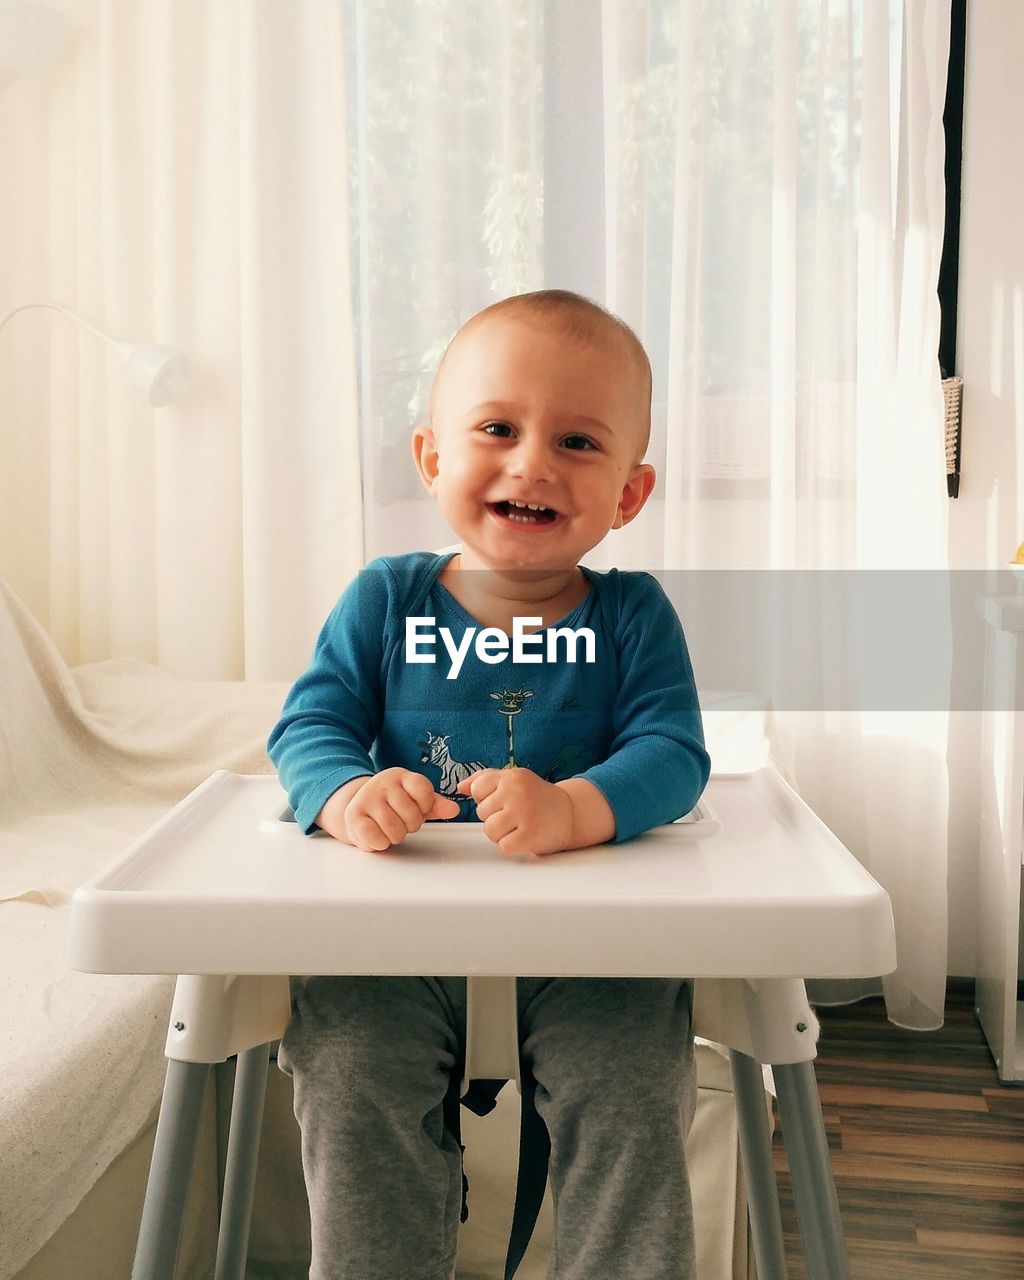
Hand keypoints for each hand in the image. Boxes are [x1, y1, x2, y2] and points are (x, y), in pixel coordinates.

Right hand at [317, 769, 459, 851]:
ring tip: (389, 827)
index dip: (425, 807)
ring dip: (396, 836)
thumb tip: (454, 809)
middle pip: (411, 815)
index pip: (424, 792)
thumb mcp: (417, 801)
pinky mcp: (354, 816)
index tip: (419, 808)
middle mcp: (382, 783)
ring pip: (395, 830)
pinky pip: (377, 839)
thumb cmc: (393, 806)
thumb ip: (436, 805)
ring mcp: (366, 798)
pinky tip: (377, 834)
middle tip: (401, 820)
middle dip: (410, 825)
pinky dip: (381, 843)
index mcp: (401, 776)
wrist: (358, 810)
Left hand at [456, 767, 573, 855]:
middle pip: (482, 812)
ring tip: (518, 827)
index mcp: (512, 776)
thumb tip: (460, 787)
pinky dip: (512, 846)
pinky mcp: (531, 833)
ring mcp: (524, 812)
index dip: (488, 800)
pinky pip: (503, 846)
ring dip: (501, 834)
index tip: (505, 801)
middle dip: (495, 817)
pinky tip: (525, 837)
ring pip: (489, 830)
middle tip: (516, 815)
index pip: (477, 789)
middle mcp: (517, 791)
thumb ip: (485, 779)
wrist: (570, 813)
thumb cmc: (537, 797)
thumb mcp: (514, 780)